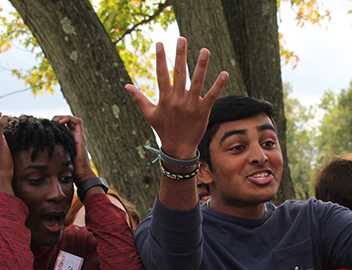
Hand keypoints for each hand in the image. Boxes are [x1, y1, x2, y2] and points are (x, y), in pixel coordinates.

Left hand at [51, 115, 93, 183]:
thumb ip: (50, 151)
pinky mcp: (81, 136)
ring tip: (54, 123)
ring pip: (72, 119)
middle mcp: (74, 137)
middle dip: (56, 120)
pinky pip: (77, 121)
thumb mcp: (55, 156)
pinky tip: (59, 124)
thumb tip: (35, 151)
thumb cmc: (67, 169)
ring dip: (62, 118)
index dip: (54, 124)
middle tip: (48, 125)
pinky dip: (68, 119)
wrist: (79, 173)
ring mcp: (78, 136)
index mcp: (68, 140)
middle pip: (66, 121)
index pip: (62, 126)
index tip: (46, 129)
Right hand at [125, 37, 229, 158]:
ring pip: (197, 81)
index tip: (160, 43)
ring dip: (201, 65)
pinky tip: (224, 73)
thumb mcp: (149, 114)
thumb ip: (139, 98)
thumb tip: (126, 86)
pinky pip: (212, 95)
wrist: (178, 148)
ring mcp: (191, 104)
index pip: (161, 74)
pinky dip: (218, 85)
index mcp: (165, 98)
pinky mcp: (203, 111)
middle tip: (182, 39)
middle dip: (180, 55)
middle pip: (180, 73)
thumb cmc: (163, 129)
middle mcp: (178, 99)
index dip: (160, 58)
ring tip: (205, 50)